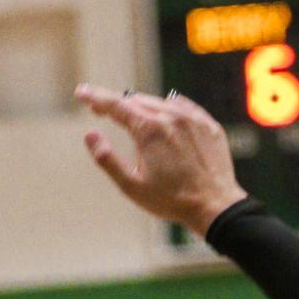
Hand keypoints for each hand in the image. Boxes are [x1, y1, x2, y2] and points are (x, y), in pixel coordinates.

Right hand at [76, 85, 247, 235]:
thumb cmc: (172, 200)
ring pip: (160, 102)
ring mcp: (193, 119)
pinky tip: (164, 114)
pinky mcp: (209, 125)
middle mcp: (171, 116)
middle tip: (101, 111)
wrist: (216, 206)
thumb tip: (90, 135)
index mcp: (149, 129)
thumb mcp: (132, 186)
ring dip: (142, 107)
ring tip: (130, 116)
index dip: (95, 97)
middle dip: (116, 104)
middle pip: (136, 101)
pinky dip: (169, 109)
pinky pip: (185, 108)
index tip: (82, 93)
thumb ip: (107, 159)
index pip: (115, 104)